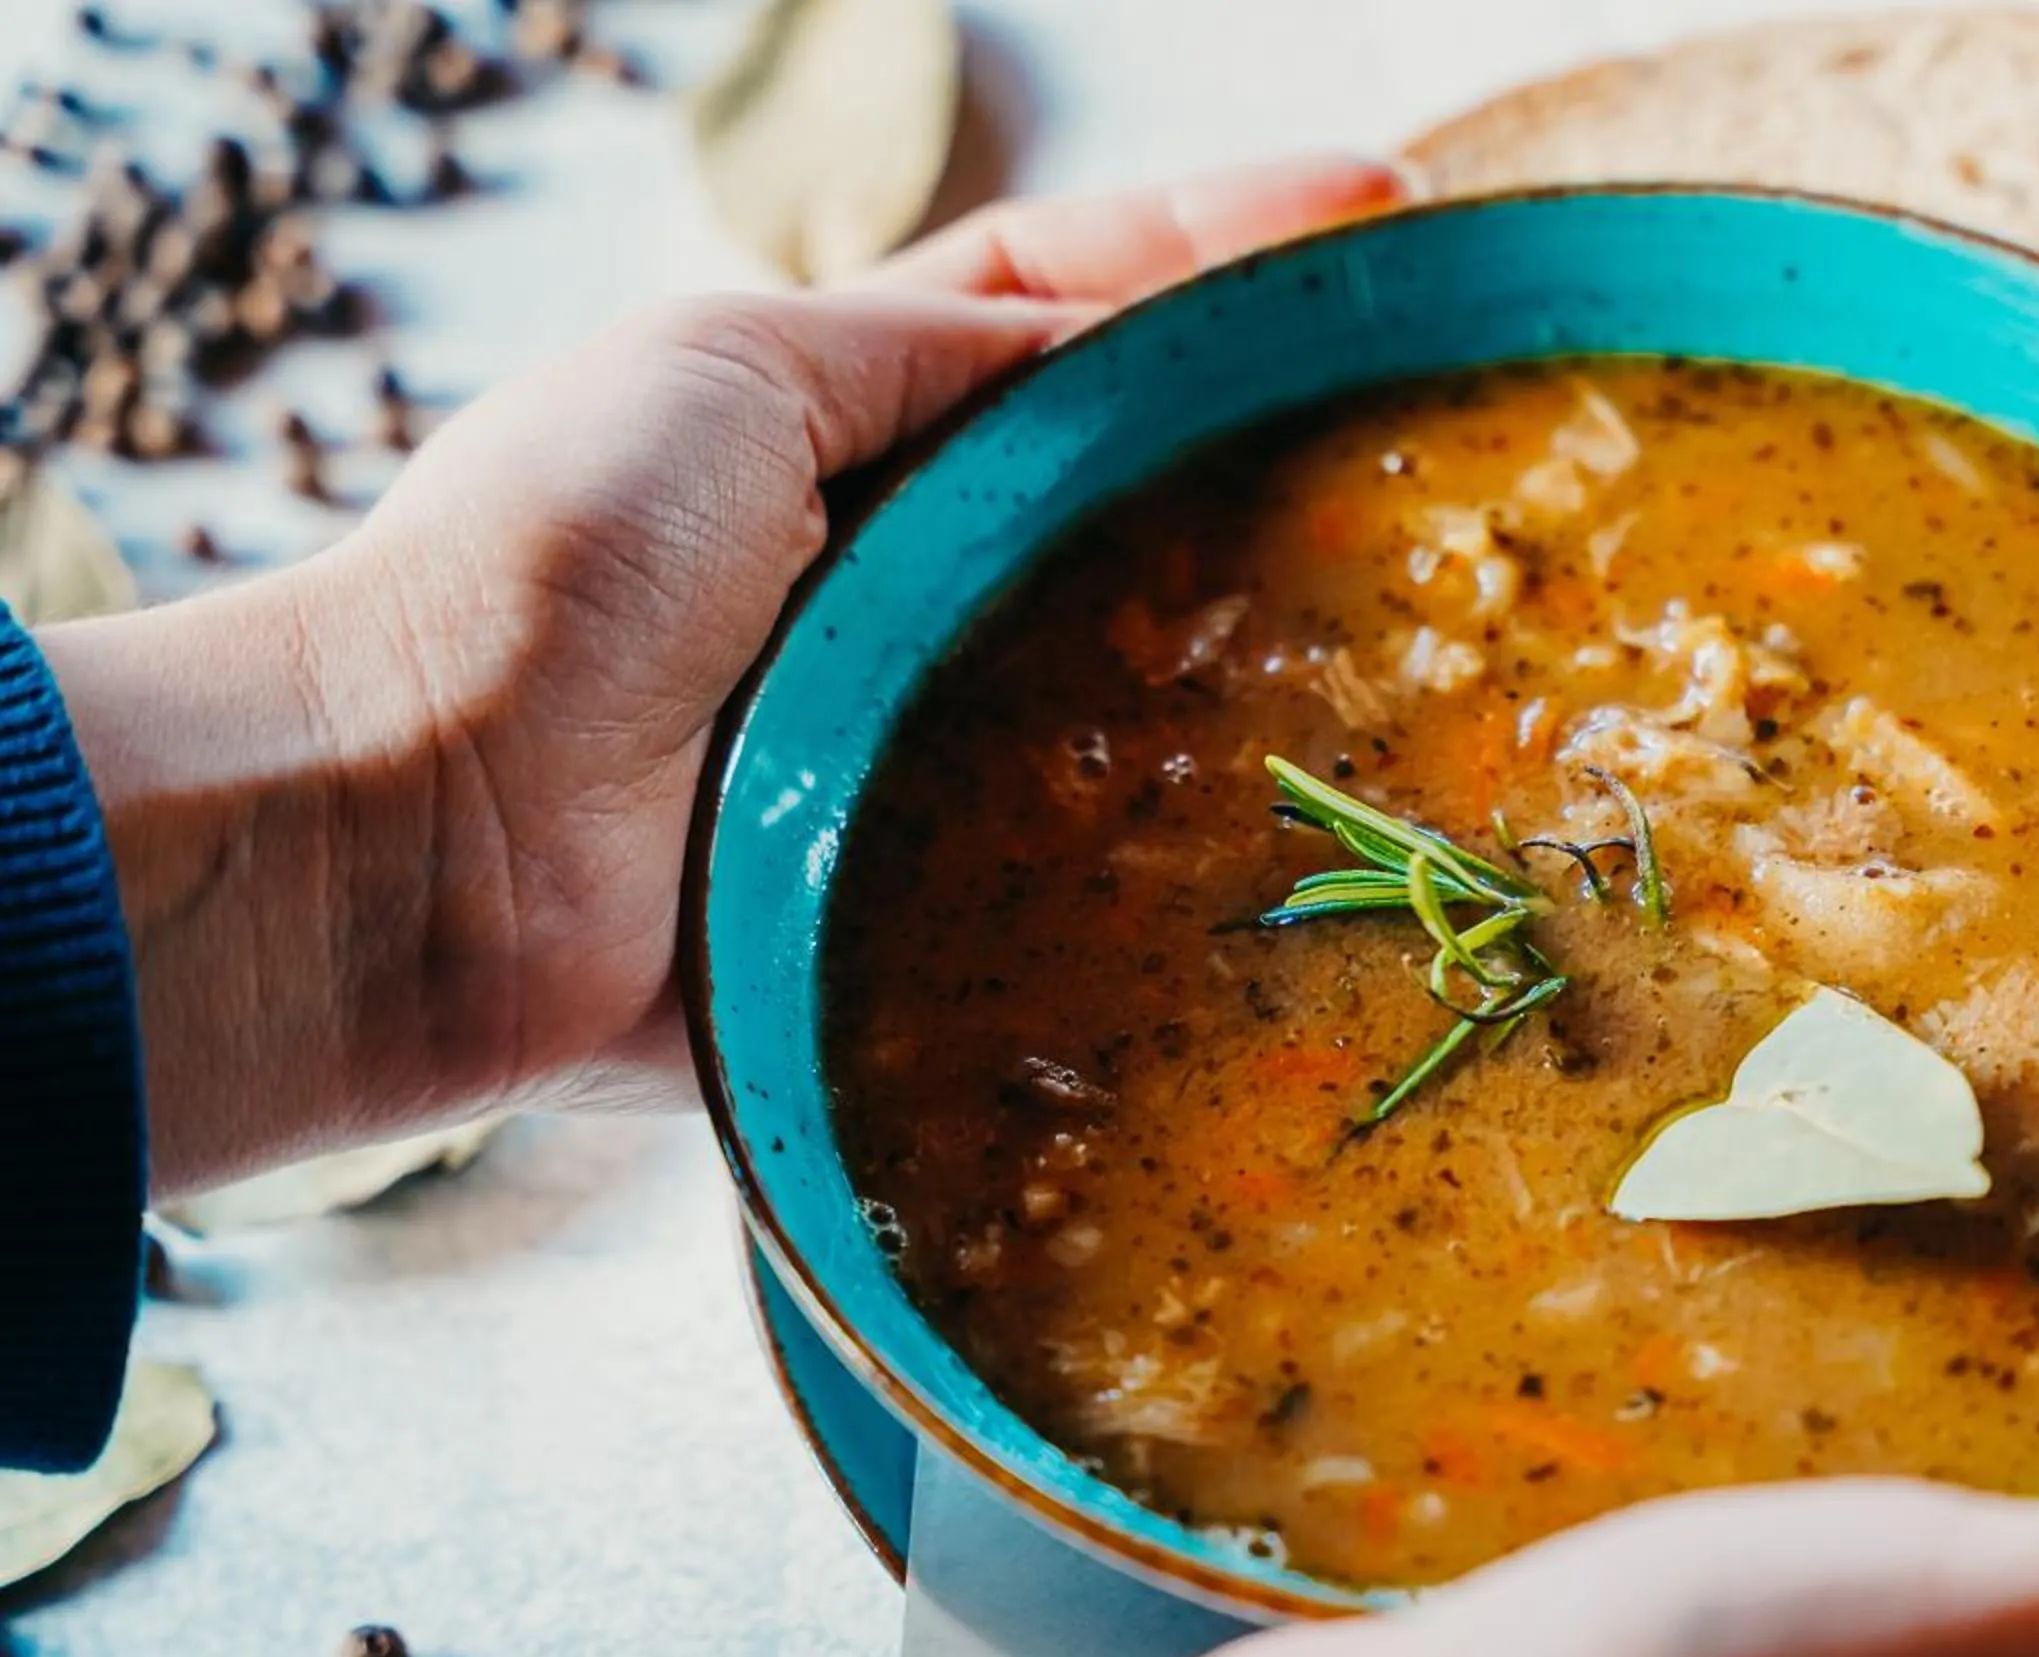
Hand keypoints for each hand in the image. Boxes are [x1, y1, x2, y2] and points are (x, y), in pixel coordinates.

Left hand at [46, 156, 1405, 1193]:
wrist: (429, 839)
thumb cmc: (553, 566)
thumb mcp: (739, 371)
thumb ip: (929, 342)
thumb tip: (1109, 320)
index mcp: (842, 425)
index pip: (1064, 306)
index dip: (1211, 251)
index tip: (1376, 213)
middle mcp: (902, 579)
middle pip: (1129, 487)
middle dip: (1278, 442)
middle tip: (1445, 407)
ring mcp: (929, 737)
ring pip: (1144, 672)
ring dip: (1268, 638)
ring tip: (1438, 600)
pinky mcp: (937, 896)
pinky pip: (1101, 862)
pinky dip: (1192, 836)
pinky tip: (1318, 810)